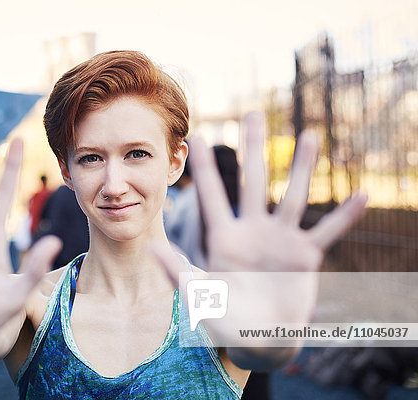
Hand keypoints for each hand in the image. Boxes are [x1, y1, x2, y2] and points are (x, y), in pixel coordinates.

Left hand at [152, 112, 366, 366]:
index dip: (203, 167)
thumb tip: (151, 245)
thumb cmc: (225, 322)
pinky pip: (328, 231)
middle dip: (253, 148)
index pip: (211, 195)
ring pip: (292, 196)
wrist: (258, 342)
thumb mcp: (201, 297)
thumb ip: (178, 272)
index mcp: (224, 238)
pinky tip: (362, 195)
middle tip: (252, 114)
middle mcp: (252, 231)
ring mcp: (280, 240)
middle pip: (253, 181)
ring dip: (302, 167)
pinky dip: (345, 216)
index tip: (195, 136)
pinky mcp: (305, 256)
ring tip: (309, 135)